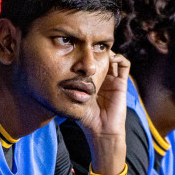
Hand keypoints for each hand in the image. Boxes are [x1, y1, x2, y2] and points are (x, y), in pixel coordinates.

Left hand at [74, 52, 131, 174]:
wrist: (101, 130)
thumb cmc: (86, 118)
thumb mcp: (73, 99)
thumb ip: (67, 89)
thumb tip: (49, 77)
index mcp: (91, 81)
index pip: (89, 62)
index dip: (86, 54)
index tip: (78, 48)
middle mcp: (102, 78)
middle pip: (101, 57)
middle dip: (96, 49)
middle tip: (89, 44)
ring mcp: (113, 80)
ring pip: (113, 57)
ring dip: (108, 51)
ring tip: (99, 49)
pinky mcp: (122, 83)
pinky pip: (125, 65)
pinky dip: (119, 58)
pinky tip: (110, 58)